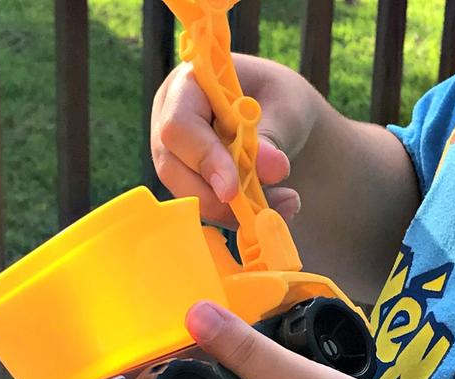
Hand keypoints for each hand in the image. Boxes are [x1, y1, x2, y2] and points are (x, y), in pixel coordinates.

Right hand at [151, 54, 320, 227]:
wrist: (281, 124)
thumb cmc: (281, 101)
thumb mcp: (287, 109)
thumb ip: (275, 136)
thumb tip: (271, 168)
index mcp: (187, 86)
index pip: (179, 125)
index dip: (204, 158)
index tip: (233, 189)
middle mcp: (167, 122)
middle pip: (173, 169)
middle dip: (218, 196)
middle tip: (269, 207)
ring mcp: (173, 158)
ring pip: (187, 196)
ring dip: (234, 211)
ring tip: (285, 204)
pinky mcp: (186, 185)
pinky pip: (202, 209)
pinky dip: (236, 217)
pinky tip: (269, 209)